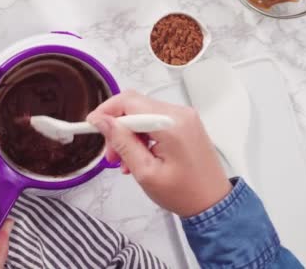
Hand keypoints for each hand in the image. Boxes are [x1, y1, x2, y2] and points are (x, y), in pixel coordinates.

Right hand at [87, 90, 231, 216]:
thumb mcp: (145, 172)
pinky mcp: (184, 123)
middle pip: (134, 105)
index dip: (106, 112)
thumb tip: (102, 121)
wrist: (213, 203)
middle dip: (117, 127)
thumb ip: (122, 142)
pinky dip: (141, 134)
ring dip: (128, 133)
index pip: (128, 101)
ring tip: (124, 160)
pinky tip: (138, 155)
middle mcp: (180, 113)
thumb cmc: (185, 193)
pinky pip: (154, 120)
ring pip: (142, 113)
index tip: (92, 126)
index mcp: (171, 123)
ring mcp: (184, 117)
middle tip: (111, 154)